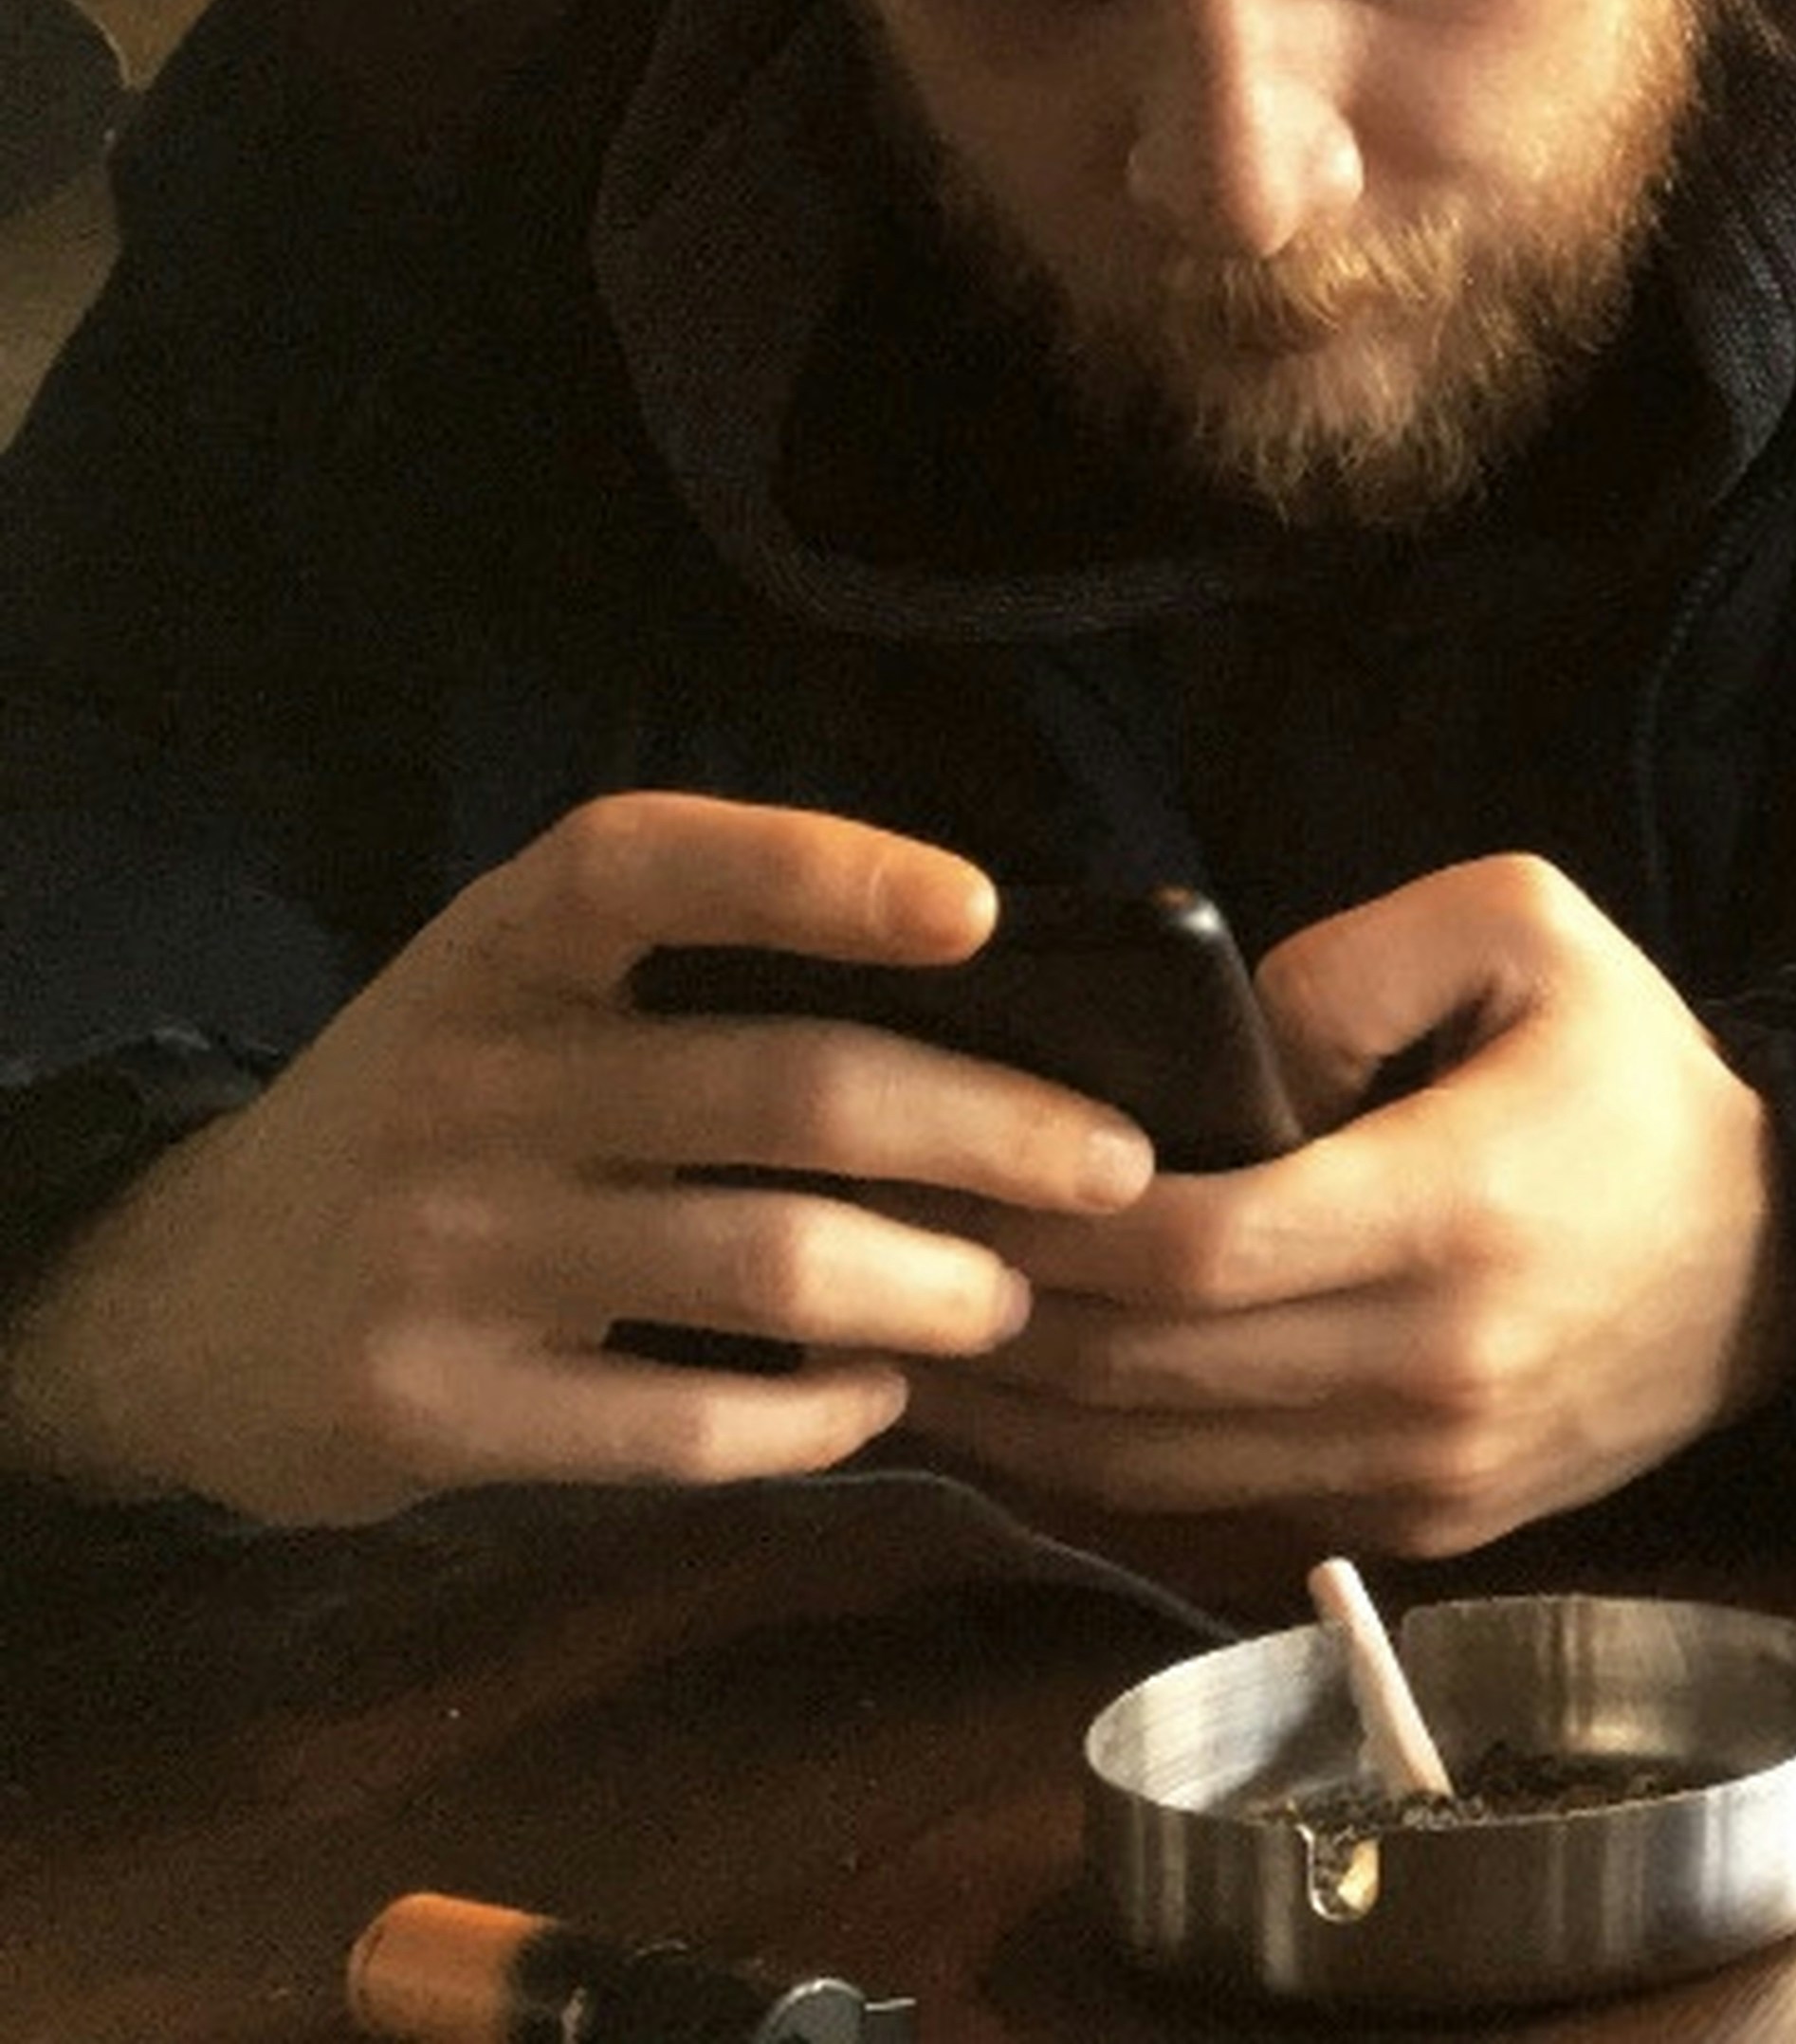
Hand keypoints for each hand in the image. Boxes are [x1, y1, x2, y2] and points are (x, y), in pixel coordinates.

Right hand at [0, 794, 1157, 1522]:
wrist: (191, 1307)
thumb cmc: (444, 1127)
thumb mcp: (524, 1013)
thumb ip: (704, 993)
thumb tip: (1007, 1009)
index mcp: (498, 952)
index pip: (649, 860)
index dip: (816, 870)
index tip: (979, 909)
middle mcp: (468, 1081)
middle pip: (788, 1087)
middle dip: (992, 1129)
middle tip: (1117, 1168)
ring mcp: (446, 1249)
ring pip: (769, 1260)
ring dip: (940, 1284)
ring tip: (1014, 1295)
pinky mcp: (436, 1407)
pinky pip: (689, 1423)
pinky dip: (822, 1414)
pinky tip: (879, 1394)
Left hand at [897, 855, 1795, 1560]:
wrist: (1788, 1256)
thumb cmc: (1640, 1076)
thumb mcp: (1531, 929)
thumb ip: (1347, 957)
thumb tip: (1203, 1044)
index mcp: (1454, 1209)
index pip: (1187, 1247)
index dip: (1035, 1218)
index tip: (918, 1159)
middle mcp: (1433, 1367)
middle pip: (1138, 1371)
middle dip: (975, 1312)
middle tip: (843, 1245)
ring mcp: (1425, 1469)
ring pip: (1150, 1467)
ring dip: (1003, 1410)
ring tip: (881, 1328)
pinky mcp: (1424, 1527)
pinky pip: (1214, 1509)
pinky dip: (1092, 1464)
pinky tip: (1010, 1399)